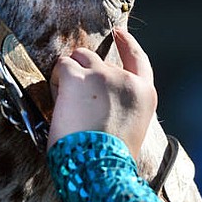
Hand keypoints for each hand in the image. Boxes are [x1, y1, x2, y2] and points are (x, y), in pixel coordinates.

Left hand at [48, 26, 156, 161]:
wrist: (101, 168)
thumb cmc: (111, 160)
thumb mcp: (130, 131)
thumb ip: (122, 110)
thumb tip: (100, 104)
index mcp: (145, 94)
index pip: (138, 59)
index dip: (127, 43)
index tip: (119, 33)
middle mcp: (126, 80)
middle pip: (99, 58)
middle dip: (85, 71)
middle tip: (75, 96)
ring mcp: (102, 75)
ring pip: (78, 57)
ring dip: (69, 74)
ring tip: (65, 102)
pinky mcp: (77, 77)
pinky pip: (62, 67)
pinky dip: (56, 81)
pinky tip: (58, 102)